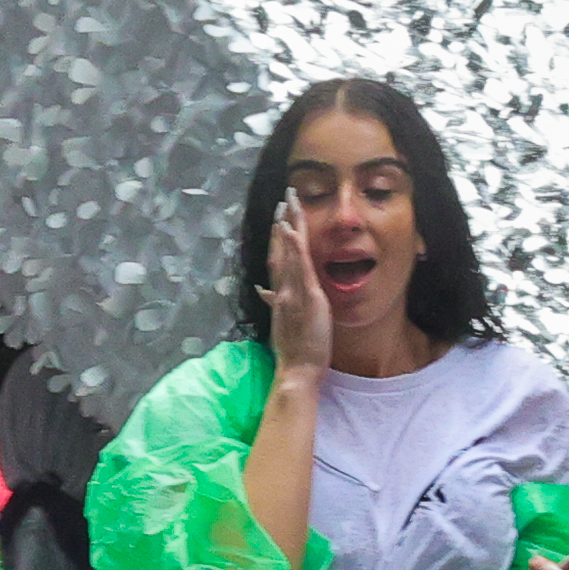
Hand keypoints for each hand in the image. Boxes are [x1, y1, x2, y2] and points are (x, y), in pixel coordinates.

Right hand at [260, 191, 330, 374]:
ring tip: (288, 203)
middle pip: (280, 250)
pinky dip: (293, 247)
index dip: (279, 238)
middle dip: (282, 224)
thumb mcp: (285, 323)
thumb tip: (265, 290)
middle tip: (284, 199)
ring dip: (288, 226)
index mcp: (282, 295)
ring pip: (288, 254)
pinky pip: (298, 268)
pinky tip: (291, 229)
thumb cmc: (295, 351)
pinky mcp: (303, 297)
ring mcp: (292, 292)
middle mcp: (283, 289)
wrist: (296, 370)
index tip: (281, 218)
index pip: (279, 261)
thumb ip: (275, 303)